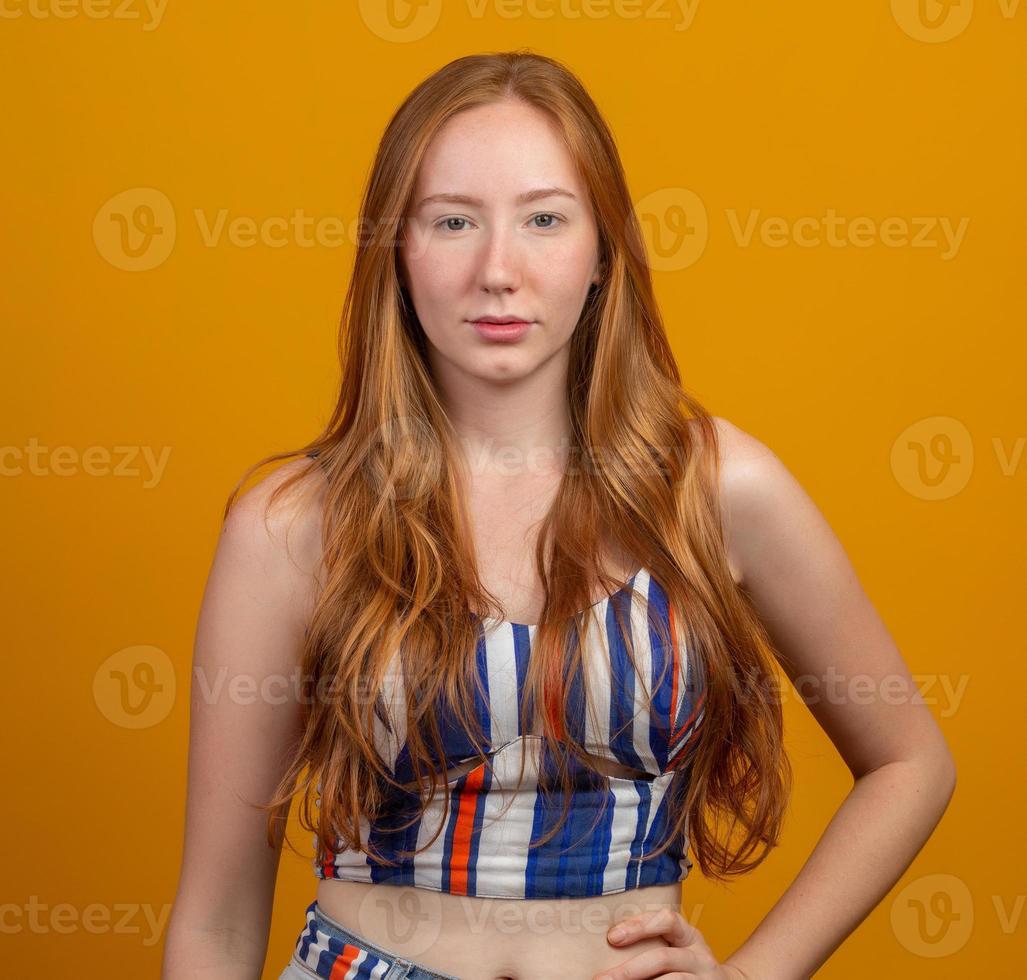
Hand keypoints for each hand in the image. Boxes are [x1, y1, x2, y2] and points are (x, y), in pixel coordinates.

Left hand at [592, 907, 748, 979]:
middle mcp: (700, 956)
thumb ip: (654, 941)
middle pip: (662, 958)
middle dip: (629, 970)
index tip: (612, 937)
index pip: (667, 920)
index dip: (639, 926)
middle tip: (601, 979)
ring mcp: (703, 979)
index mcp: (690, 935)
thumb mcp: (679, 946)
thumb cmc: (687, 964)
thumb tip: (609, 941)